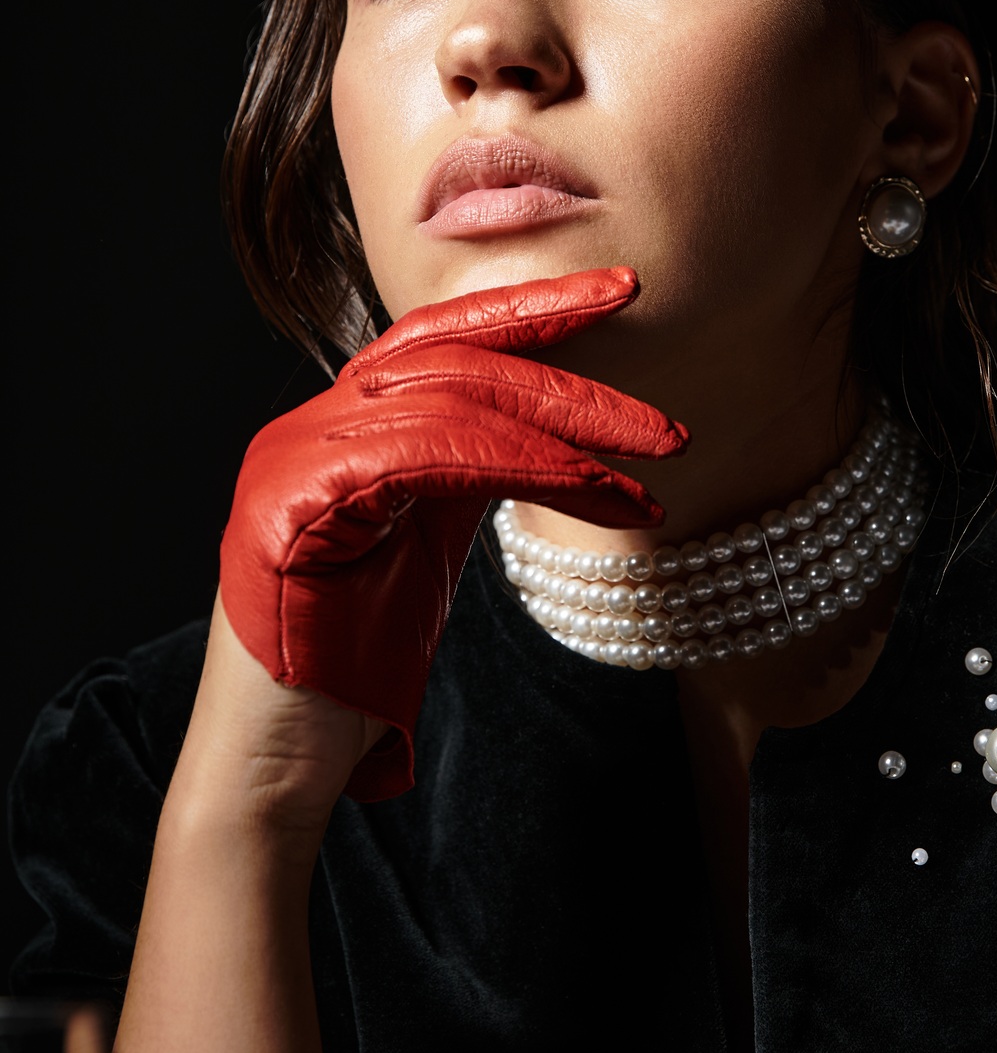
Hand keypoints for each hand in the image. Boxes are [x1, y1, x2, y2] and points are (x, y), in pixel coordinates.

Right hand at [218, 267, 683, 802]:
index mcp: (342, 426)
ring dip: (566, 432)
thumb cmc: (349, 665)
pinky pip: (423, 456)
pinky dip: (517, 463)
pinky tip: (588, 489)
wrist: (274, 763)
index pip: (441, 336)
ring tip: (648, 472)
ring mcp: (296, 460)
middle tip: (666, 419)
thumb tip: (546, 436)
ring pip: (450, 400)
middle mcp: (311, 425)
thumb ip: (464, 475)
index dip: (531, 306)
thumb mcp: (422, 546)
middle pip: (453, 356)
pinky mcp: (296, 507)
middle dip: (572, 371)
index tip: (618, 289)